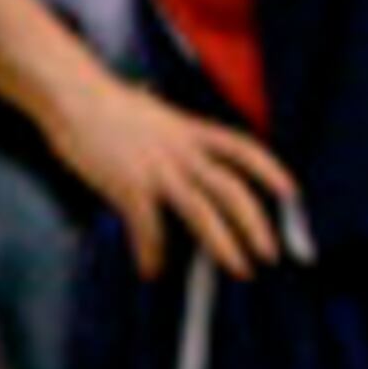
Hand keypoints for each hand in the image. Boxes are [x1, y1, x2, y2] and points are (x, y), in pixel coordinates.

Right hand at [45, 70, 295, 280]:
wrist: (76, 96)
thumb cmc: (111, 106)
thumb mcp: (158, 116)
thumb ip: (177, 137)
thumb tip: (186, 154)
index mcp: (193, 131)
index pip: (244, 149)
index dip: (270, 170)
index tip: (292, 193)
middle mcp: (183, 151)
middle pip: (231, 189)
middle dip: (255, 223)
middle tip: (269, 253)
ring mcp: (158, 169)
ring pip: (202, 211)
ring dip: (223, 244)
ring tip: (239, 269)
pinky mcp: (128, 186)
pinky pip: (148, 226)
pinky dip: (152, 252)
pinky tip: (152, 271)